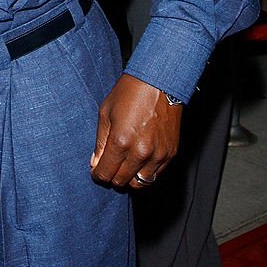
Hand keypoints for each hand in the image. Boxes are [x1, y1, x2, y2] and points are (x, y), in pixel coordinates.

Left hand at [90, 73, 181, 189]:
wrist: (159, 82)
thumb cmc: (130, 93)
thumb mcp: (106, 113)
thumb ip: (100, 142)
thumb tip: (96, 163)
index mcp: (122, 141)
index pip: (105, 173)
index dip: (97, 174)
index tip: (96, 171)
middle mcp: (141, 152)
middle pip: (121, 181)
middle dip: (112, 177)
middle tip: (109, 167)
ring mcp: (158, 154)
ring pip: (140, 183)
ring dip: (129, 178)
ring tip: (124, 165)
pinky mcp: (171, 153)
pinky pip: (155, 174)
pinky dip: (145, 172)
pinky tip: (139, 160)